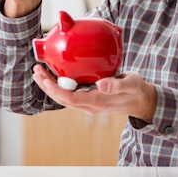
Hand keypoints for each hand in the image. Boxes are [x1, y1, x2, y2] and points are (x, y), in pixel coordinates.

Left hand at [32, 64, 157, 121]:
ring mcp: (89, 103)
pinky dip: (59, 85)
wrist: (142, 101)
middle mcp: (90, 105)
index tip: (44, 79)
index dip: (55, 90)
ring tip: (39, 73)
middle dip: (47, 87)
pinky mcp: (90, 99)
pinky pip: (70, 94)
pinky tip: (55, 76)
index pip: (70, 99)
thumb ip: (117, 84)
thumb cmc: (137, 91)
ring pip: (64, 97)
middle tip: (36, 71)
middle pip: (62, 99)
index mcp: (97, 102)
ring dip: (50, 86)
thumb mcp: (131, 84)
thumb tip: (100, 84)